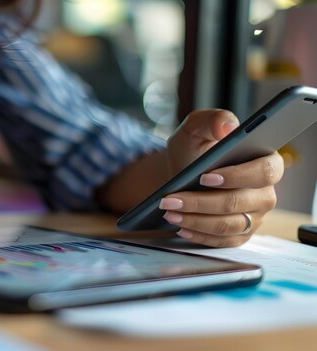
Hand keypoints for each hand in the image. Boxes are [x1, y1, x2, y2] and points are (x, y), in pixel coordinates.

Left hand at [162, 109, 283, 246]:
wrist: (183, 174)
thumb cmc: (195, 150)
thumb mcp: (196, 128)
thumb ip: (212, 120)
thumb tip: (228, 127)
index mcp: (265, 161)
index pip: (264, 171)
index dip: (237, 176)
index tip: (205, 177)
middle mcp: (265, 192)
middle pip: (239, 202)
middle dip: (201, 203)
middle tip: (170, 200)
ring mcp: (254, 216)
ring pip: (229, 225)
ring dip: (196, 221)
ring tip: (169, 213)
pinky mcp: (240, 234)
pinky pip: (223, 242)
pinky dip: (200, 236)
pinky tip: (180, 228)